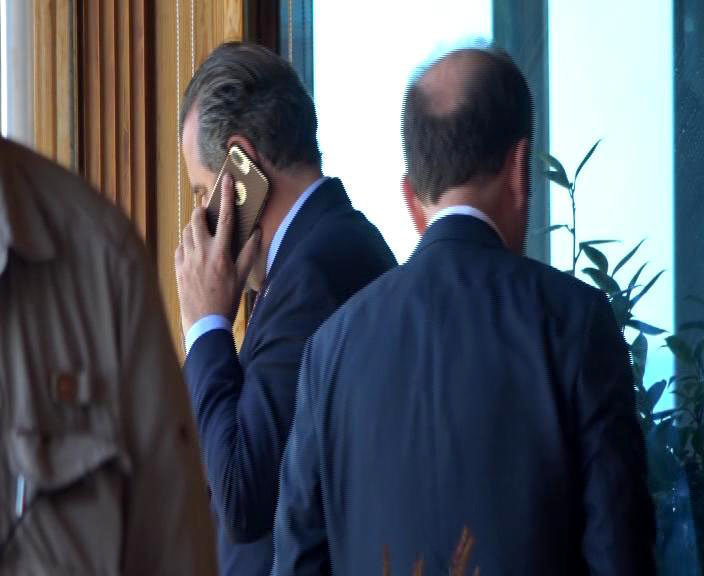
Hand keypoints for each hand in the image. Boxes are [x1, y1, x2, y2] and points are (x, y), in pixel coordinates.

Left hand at [175, 174, 260, 334]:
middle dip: (201, 210)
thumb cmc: (226, 301)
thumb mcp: (242, 277)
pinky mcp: (177, 268)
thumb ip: (249, 252)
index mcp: (221, 253)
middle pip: (198, 219)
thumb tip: (256, 231)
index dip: (227, 196)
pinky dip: (186, 242)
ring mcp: (187, 259)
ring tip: (201, 230)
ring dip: (194, 226)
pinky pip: (179, 246)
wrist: (204, 323)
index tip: (227, 180)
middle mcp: (202, 252)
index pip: (226, 217)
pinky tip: (192, 249)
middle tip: (206, 209)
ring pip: (186, 231)